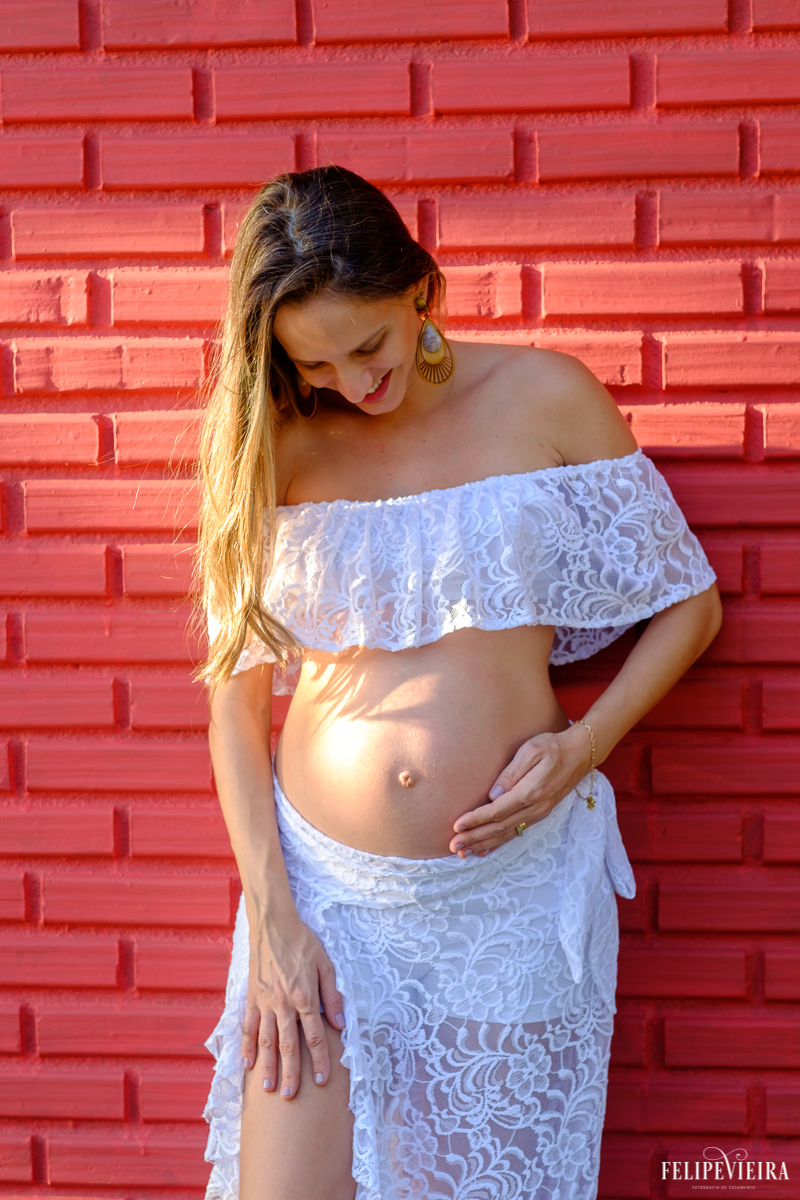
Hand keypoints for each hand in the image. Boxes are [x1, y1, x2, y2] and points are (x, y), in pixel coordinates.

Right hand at [241, 903, 345, 1099]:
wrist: (273, 924)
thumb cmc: (302, 942)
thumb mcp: (325, 964)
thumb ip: (332, 995)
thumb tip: (340, 1023)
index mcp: (304, 997)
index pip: (314, 1036)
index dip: (320, 1059)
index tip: (322, 1080)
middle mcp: (283, 1004)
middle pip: (288, 1045)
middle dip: (291, 1073)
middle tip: (290, 1097)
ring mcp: (264, 1002)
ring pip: (266, 1041)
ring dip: (267, 1066)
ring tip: (268, 1088)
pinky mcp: (251, 997)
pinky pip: (248, 1026)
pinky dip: (247, 1046)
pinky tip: (247, 1063)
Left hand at [449, 725, 592, 857]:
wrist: (581, 753)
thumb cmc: (553, 746)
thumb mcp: (532, 750)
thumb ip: (512, 772)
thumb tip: (493, 794)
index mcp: (531, 791)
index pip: (497, 810)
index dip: (476, 819)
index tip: (457, 825)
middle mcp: (536, 807)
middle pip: (500, 827)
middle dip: (475, 837)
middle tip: (454, 846)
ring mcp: (539, 813)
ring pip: (507, 833)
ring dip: (484, 843)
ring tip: (464, 852)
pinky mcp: (540, 814)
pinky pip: (517, 832)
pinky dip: (499, 842)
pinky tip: (486, 849)